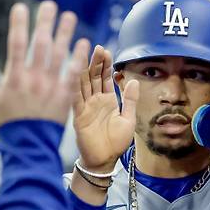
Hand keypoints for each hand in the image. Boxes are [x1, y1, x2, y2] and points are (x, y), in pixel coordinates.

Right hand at [0, 1, 88, 125]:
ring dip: (65, 33)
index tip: (20, 7)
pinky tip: (85, 43)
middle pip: (41, 44)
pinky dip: (80, 57)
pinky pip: (74, 73)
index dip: (18, 23)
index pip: (16, 43)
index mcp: (14, 78)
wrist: (28, 146)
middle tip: (49, 5)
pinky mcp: (65, 96)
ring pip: (60, 54)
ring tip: (70, 17)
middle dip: (45, 22)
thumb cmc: (7, 124)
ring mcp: (51, 87)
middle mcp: (34, 79)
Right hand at [73, 45, 136, 172]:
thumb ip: (130, 101)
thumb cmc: (115, 143)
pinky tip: (75, 73)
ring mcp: (86, 107)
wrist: (104, 161)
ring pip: (84, 84)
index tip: (107, 51)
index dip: (106, 65)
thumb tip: (134, 81)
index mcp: (107, 101)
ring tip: (87, 54)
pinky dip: (75, 86)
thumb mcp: (128, 119)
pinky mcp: (79, 116)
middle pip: (94, 77)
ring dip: (85, 69)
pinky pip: (76, 99)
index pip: (106, 78)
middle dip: (96, 62)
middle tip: (98, 48)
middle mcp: (95, 101)